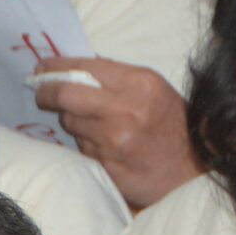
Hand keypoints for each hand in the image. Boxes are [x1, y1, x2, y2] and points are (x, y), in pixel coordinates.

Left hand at [33, 57, 200, 209]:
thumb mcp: (153, 89)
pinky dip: (85, 144)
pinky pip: (81, 149)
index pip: (84, 68)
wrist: (194, 167)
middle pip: (66, 96)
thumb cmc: (172, 124)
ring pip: (71, 124)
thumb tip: (76, 66)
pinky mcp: (106, 167)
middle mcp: (124, 111)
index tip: (41, 68)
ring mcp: (113, 142)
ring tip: (93, 123)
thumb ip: (116, 77)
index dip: (56, 67)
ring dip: (73, 122)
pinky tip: (104, 146)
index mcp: (138, 84)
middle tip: (41, 93)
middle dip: (46, 93)